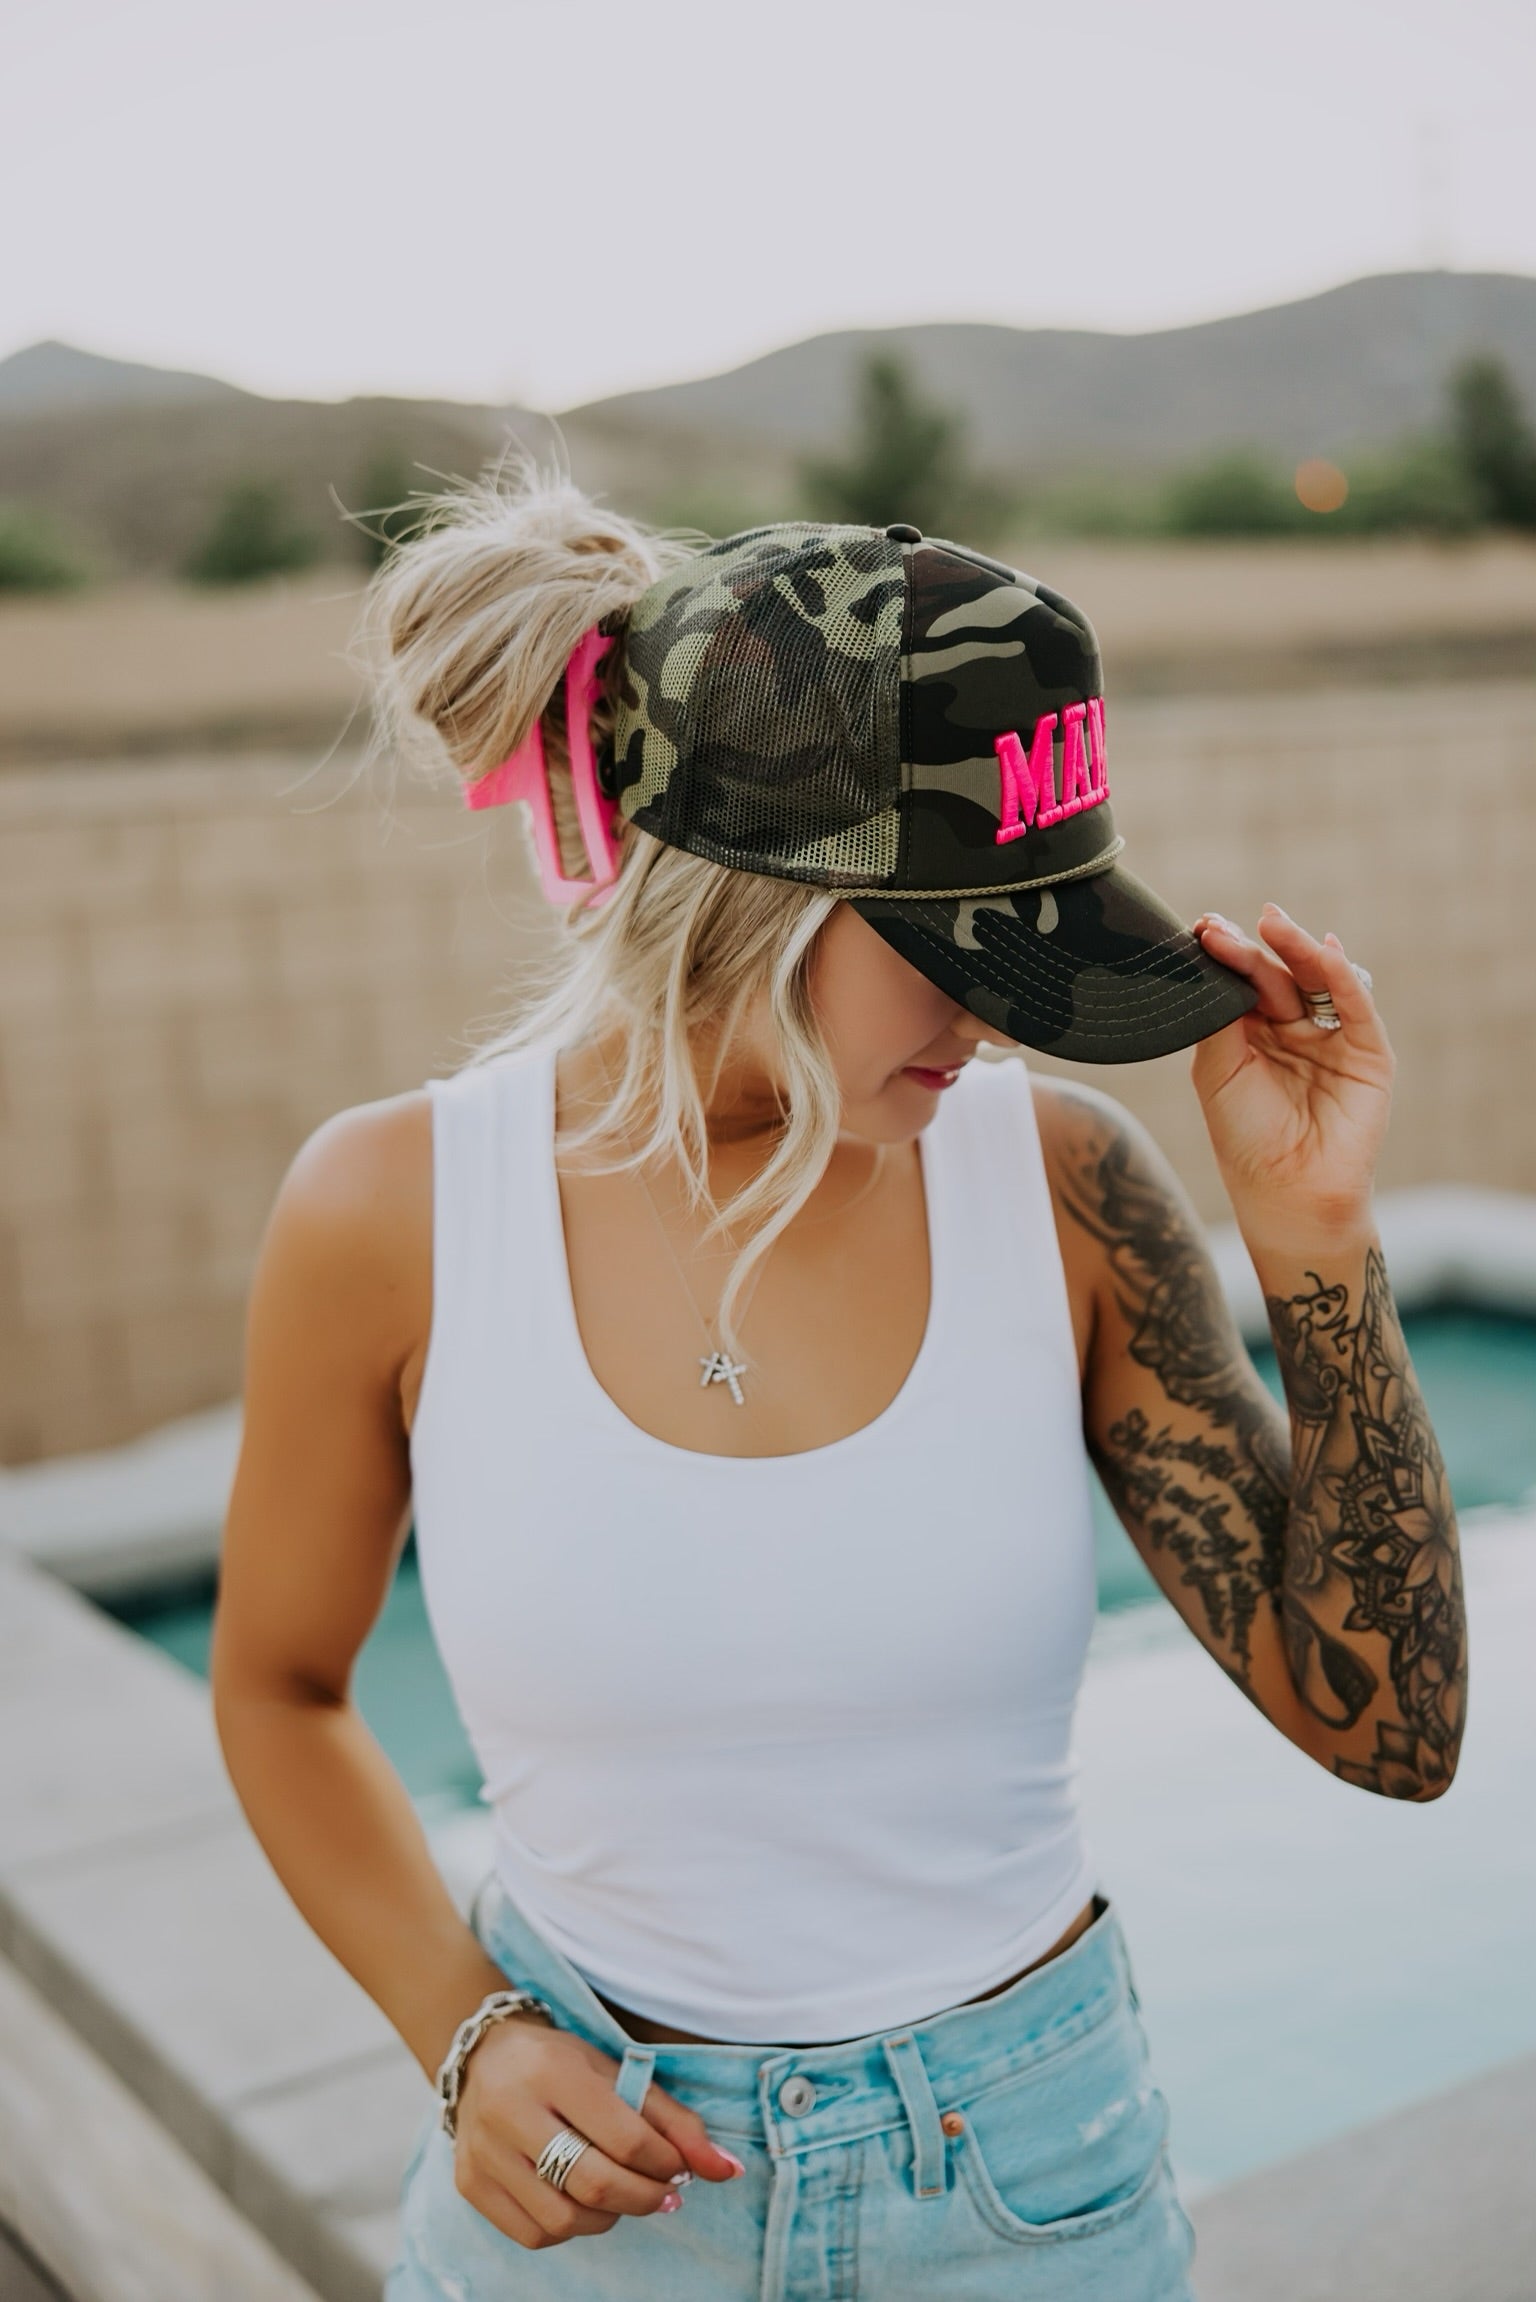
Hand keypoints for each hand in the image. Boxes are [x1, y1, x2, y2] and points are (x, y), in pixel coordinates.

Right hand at [452, 2016, 742, 2250]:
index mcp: (554, 2071)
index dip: (666, 2163)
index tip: (682, 2167)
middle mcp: (511, 2111)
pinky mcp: (471, 2183)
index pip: (625, 2137)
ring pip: (563, 2218)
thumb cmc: (563, 2065)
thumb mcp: (617, 2072)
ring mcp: (485, 2152)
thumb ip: (674, 2120)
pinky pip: (533, 2234)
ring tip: (623, 2195)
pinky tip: (583, 2204)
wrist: (483, 2056)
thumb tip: (728, 2169)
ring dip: (610, 2217)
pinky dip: (571, 2228)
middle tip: (665, 2193)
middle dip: (644, 2197)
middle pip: (594, 2183)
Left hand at [1189, 905, 1393, 1250]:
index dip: (1225, 956)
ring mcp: (1330, 1039)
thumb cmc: (1244, 1137)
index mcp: (1251, 1033)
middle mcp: (1291, 1030)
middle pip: (1275, 975)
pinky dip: (1343, 976)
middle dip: (1251, 948)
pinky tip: (1325, 950)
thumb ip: (1221, 1018)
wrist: (1287, 1192)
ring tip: (1271, 923)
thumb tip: (1216, 962)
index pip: (1241, 983)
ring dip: (1296, 949)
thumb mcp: (1218, 1071)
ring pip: (1315, 982)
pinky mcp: (1367, 1053)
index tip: (1201, 929)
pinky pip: (1355, 1006)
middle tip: (1223, 926)